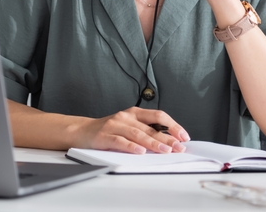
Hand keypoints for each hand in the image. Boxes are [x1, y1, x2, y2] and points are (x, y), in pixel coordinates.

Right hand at [75, 107, 189, 153]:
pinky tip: (141, 152)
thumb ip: (145, 131)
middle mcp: (126, 116)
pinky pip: (120, 141)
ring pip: (138, 134)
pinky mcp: (105, 136)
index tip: (184, 136)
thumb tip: (170, 142)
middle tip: (179, 147)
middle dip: (167, 138)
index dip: (173, 125)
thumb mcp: (128, 126)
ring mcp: (114, 125)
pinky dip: (132, 147)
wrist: (81, 131)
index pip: (158, 116)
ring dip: (153, 143)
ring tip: (165, 150)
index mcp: (134, 113)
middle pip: (150, 127)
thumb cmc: (108, 131)